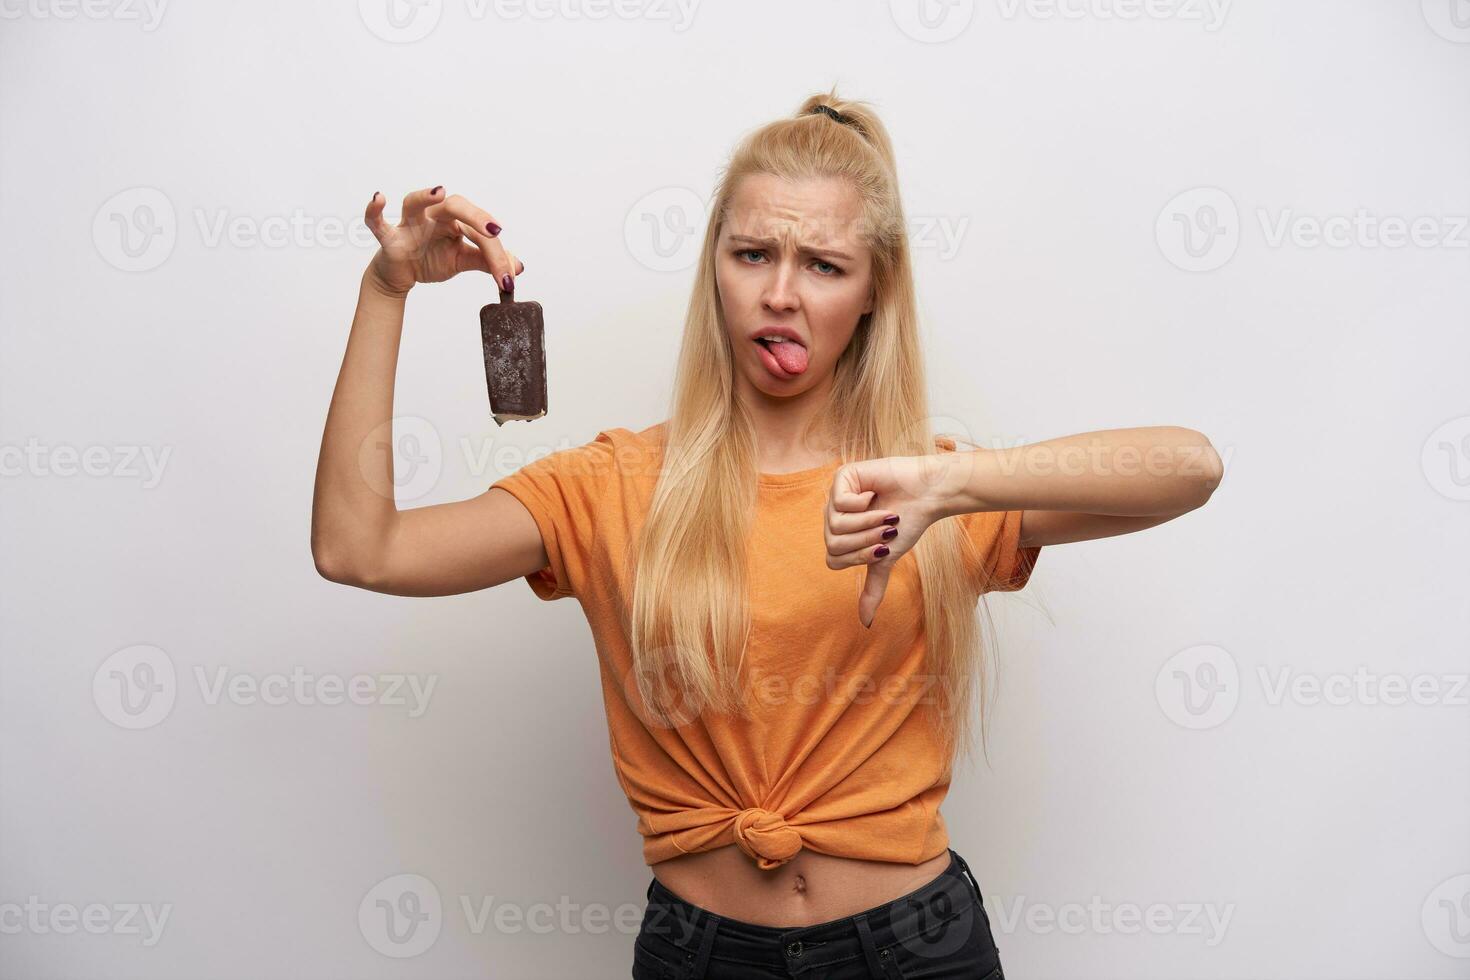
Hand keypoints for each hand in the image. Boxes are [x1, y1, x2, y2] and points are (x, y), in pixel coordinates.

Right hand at [362, 186, 523, 298]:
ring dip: (425, 196)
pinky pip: (378, 222)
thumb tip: (517, 268)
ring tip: (438, 193)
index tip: (508, 279)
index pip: (480, 232)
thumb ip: (487, 262)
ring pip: (414, 202)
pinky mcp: (389, 237)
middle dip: (476, 217)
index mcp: (455, 221)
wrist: (402, 275)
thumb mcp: (462, 261)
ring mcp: (410, 224)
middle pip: (455, 205)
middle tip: (495, 231)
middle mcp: (434, 216)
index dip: (496, 255)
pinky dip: (375, 211)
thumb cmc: (432, 259)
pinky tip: (378, 198)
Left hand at [824, 453, 973, 628]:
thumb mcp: (887, 560)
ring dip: (867, 523)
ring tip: (885, 513)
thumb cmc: (909, 523)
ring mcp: (835, 496)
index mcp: (840, 535)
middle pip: (833, 544)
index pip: (833, 559)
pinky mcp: (842, 477)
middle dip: (865, 541)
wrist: (927, 495)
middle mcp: (833, 516)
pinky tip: (874, 494)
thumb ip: (873, 587)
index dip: (859, 557)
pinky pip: (840, 502)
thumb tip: (865, 624)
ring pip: (835, 525)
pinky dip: (863, 504)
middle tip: (886, 528)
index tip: (883, 548)